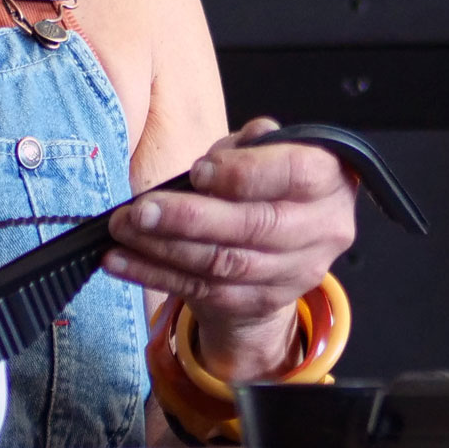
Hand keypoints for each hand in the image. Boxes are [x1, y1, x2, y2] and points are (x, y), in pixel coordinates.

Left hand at [103, 117, 357, 378]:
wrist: (281, 250)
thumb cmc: (267, 186)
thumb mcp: (265, 152)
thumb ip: (249, 145)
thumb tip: (227, 152)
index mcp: (328, 182)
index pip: (294, 174)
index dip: (243, 174)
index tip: (197, 171)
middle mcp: (321, 231)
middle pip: (253, 227)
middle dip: (188, 218)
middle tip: (140, 210)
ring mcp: (293, 274)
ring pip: (223, 263)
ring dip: (162, 248)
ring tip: (123, 230)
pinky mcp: (259, 302)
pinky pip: (201, 290)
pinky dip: (154, 274)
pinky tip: (120, 261)